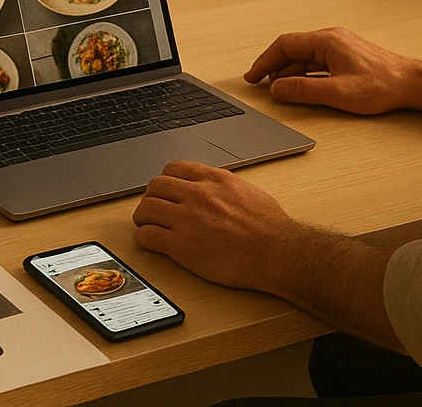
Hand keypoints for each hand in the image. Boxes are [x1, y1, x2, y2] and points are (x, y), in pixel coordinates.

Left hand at [132, 160, 301, 292]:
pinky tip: (150, 241)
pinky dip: (144, 238)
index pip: (174, 168)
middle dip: (151, 196)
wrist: (277, 252)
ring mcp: (188, 220)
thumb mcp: (248, 192)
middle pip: (156, 186)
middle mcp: (199, 195)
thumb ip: (225, 187)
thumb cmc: (271, 228)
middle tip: (153, 208)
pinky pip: (148, 236)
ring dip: (143, 217)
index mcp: (216, 179)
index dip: (165, 180)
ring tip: (147, 224)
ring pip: (146, 209)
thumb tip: (215, 188)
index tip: (165, 190)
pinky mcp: (182, 247)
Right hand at [244, 27, 421, 114]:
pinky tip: (299, 85)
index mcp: (327, 41)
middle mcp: (332, 39)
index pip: (285, 45)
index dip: (265, 61)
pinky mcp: (346, 56)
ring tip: (276, 87)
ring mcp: (339, 46)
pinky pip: (316, 61)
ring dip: (288, 70)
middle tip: (258, 82)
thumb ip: (304, 90)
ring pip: (304, 56)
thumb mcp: (338, 92)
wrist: (410, 83)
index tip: (253, 76)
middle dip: (273, 65)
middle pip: (293, 48)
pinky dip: (303, 72)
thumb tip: (277, 88)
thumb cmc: (382, 85)